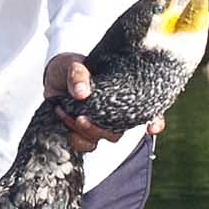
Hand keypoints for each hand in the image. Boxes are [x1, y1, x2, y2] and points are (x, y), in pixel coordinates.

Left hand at [42, 53, 165, 151]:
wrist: (52, 78)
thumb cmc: (70, 67)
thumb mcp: (73, 64)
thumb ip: (77, 74)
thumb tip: (82, 93)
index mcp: (123, 94)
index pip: (149, 109)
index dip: (156, 120)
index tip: (152, 128)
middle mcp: (115, 112)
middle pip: (119, 131)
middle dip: (102, 128)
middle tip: (81, 118)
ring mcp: (100, 124)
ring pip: (104, 138)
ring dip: (87, 133)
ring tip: (69, 117)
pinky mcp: (83, 132)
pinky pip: (85, 145)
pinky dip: (75, 139)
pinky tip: (66, 127)